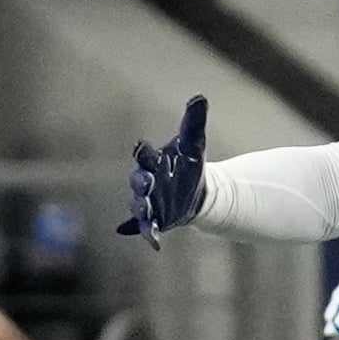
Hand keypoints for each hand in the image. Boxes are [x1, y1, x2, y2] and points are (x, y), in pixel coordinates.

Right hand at [119, 96, 208, 246]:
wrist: (198, 190)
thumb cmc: (189, 164)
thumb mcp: (194, 144)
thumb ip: (194, 122)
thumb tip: (200, 97)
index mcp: (153, 161)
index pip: (144, 155)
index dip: (142, 152)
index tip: (140, 146)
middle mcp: (146, 182)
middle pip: (138, 182)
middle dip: (141, 183)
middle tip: (147, 184)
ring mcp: (149, 202)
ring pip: (139, 206)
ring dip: (141, 209)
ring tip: (146, 214)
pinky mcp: (156, 220)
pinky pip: (145, 229)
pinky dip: (146, 234)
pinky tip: (153, 242)